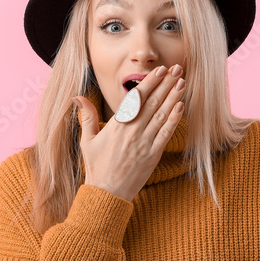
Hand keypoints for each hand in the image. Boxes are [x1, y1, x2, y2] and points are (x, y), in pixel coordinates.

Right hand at [74, 64, 186, 200]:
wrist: (107, 192)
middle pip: (152, 102)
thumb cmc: (97, 166)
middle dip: (165, 84)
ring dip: (173, 97)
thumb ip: (86, 117)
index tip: (160, 70)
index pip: (135, 98)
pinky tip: (181, 107)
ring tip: (182, 82)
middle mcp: (132, 131)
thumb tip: (77, 97)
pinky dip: (174, 120)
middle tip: (176, 68)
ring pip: (161, 115)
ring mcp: (144, 143)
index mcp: (117, 125)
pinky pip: (166, 134)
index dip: (149, 82)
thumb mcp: (87, 140)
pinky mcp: (153, 155)